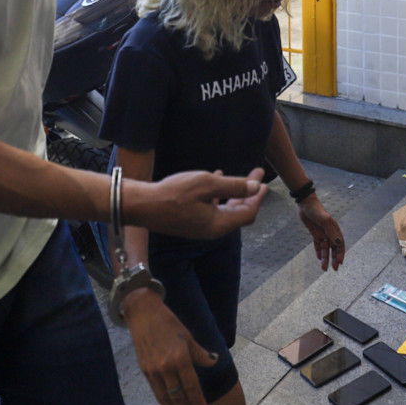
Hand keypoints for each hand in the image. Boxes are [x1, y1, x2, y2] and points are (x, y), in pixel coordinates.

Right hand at [124, 289, 213, 404]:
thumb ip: (201, 354)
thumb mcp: (188, 336)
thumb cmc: (168, 323)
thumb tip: (214, 361)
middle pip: (178, 397)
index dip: (199, 402)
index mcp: (179, 358)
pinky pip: (155, 391)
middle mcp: (165, 367)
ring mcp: (153, 371)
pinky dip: (163, 401)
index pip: (192, 387)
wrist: (143, 314)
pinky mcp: (144, 371)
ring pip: (165, 398)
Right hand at [128, 168, 266, 238]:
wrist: (142, 206)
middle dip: (249, 193)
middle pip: (238, 212)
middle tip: (257, 175)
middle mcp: (212, 230)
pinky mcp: (190, 222)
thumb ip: (233, 186)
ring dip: (235, 193)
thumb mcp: (207, 184)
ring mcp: (200, 227)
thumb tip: (255, 187)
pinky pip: (211, 208)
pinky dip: (219, 195)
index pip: (248, 212)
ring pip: (225, 210)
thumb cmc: (174, 193)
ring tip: (241, 177)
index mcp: (219, 224)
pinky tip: (217, 178)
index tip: (263, 180)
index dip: (257, 196)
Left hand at [298, 195, 344, 270]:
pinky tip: (319, 258)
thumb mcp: (324, 220)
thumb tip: (337, 244)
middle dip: (334, 258)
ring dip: (325, 258)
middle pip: (333, 248)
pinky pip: (317, 244)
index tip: (340, 262)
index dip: (340, 253)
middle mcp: (329, 232)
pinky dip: (318, 251)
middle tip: (334, 269)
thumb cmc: (316, 210)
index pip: (340, 244)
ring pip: (325, 248)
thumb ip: (331, 232)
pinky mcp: (315, 233)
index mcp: (335, 229)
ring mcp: (322, 233)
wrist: (305, 204)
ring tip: (324, 268)